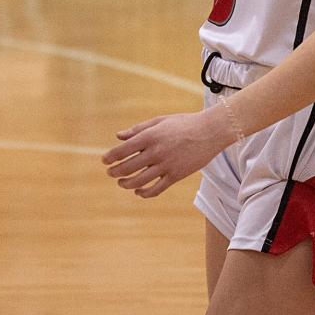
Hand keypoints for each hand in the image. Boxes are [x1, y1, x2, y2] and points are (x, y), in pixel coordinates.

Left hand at [102, 111, 226, 198]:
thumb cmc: (183, 123)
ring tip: (121, 182)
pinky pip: (157, 189)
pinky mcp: (176, 175)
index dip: (111, 157)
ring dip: (127, 184)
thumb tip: (118, 136)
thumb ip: (137, 130)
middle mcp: (156, 152)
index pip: (123, 150)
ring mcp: (166, 165)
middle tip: (110, 172)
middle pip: (129, 167)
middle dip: (115, 172)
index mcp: (150, 136)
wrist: (209, 132)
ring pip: (140, 181)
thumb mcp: (159, 121)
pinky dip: (145, 193)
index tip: (104, 161)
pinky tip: (138, 191)